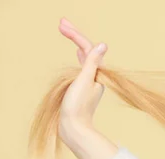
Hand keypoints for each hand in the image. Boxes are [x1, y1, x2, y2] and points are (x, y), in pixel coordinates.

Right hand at [58, 18, 107, 141]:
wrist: (75, 129)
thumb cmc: (77, 107)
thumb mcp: (84, 81)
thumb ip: (91, 63)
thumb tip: (103, 46)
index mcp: (97, 74)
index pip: (88, 49)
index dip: (76, 36)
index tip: (62, 25)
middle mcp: (96, 77)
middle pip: (87, 51)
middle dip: (75, 36)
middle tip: (61, 23)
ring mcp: (90, 83)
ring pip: (85, 58)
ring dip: (77, 44)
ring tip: (69, 32)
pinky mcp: (83, 90)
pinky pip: (83, 67)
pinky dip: (80, 57)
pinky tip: (79, 55)